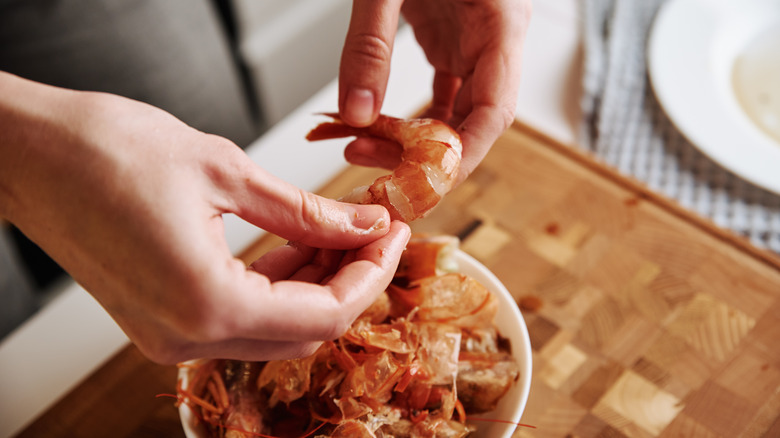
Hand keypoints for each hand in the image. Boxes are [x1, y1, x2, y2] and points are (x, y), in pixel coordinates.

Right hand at [0, 72, 410, 363]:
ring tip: (341, 229)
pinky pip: (239, 316)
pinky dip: (276, 286)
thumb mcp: (226, 172)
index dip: (371, 274)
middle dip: (350, 281)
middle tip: (374, 230)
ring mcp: (169, 335)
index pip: (324, 314)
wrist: (28, 153)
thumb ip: (304, 212)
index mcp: (205, 304)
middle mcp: (186, 336)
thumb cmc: (105, 150)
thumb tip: (361, 226)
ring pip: (274, 327)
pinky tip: (298, 243)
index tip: (394, 235)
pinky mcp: (160, 320)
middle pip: (303, 331)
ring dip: (315, 282)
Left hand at [338, 0, 531, 182]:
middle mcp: (494, 39)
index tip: (427, 184)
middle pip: (474, 121)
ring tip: (363, 147)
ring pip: (456, 112)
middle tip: (380, 173)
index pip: (495, 111)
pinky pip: (442, 93)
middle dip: (426, 156)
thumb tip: (357, 113)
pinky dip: (411, 116)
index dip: (464, 156)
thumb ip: (371, 45)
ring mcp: (474, 41)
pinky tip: (380, 129)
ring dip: (413, 138)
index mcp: (500, 23)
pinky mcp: (451, 39)